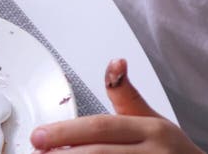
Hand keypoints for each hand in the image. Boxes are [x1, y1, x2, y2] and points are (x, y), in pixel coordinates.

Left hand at [30, 59, 203, 152]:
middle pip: (99, 153)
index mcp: (152, 130)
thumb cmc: (170, 151)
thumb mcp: (152, 120)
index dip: (67, 131)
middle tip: (37, 153)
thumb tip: (116, 62)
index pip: (102, 127)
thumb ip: (127, 95)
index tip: (39, 136)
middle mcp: (154, 153)